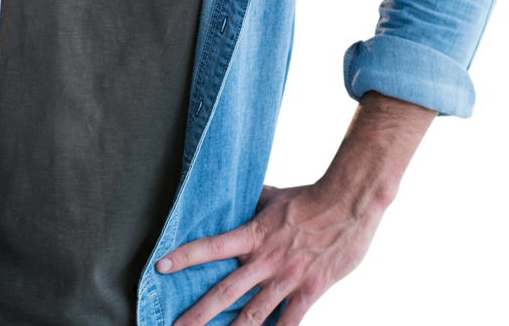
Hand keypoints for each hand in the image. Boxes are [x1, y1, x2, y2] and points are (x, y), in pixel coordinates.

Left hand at [156, 176, 389, 325]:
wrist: (347, 202)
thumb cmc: (310, 197)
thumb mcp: (273, 196)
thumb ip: (251, 202)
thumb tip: (233, 195)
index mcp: (253, 234)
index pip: (211, 246)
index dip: (185, 256)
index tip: (161, 266)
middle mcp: (265, 259)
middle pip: (225, 291)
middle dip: (199, 313)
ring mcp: (288, 278)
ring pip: (253, 315)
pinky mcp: (311, 292)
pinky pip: (291, 324)